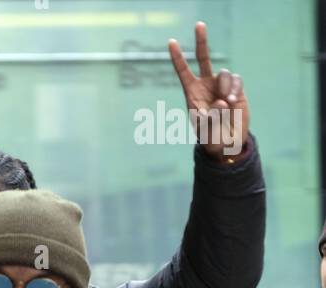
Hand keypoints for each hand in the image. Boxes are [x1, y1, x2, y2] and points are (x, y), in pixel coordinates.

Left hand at [168, 21, 249, 159]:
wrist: (227, 142)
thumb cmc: (211, 137)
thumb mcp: (207, 129)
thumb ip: (212, 115)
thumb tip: (222, 101)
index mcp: (192, 92)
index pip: (183, 71)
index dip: (177, 57)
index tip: (171, 42)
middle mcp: (206, 84)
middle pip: (203, 57)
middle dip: (201, 41)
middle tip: (199, 24)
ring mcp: (221, 85)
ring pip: (224, 74)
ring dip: (225, 88)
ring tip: (225, 105)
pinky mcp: (236, 88)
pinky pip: (236, 80)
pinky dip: (235, 90)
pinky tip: (233, 103)